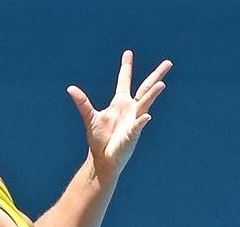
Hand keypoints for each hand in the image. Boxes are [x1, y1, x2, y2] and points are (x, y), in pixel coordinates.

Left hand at [67, 50, 172, 183]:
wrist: (103, 159)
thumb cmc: (98, 139)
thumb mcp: (90, 117)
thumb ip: (82, 103)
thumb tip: (70, 88)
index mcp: (120, 103)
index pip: (124, 81)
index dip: (126, 68)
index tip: (128, 53)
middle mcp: (130, 109)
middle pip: (146, 88)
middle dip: (156, 75)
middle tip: (168, 62)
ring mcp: (134, 121)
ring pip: (145, 104)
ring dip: (153, 94)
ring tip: (162, 84)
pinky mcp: (133, 134)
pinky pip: (138, 126)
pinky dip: (141, 121)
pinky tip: (146, 117)